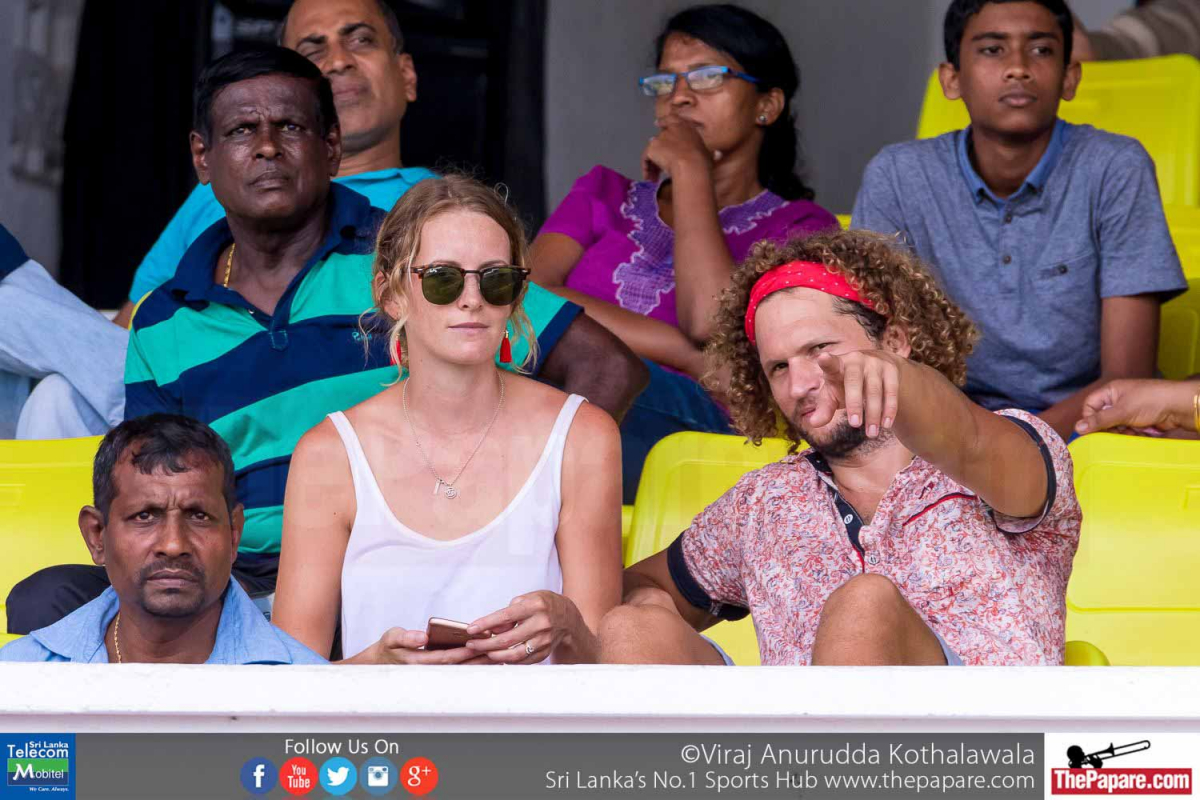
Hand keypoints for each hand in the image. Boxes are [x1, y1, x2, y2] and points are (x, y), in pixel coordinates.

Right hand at [367, 627, 494, 664]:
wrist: (381, 661)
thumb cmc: (389, 647)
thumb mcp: (392, 637)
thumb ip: (406, 637)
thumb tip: (423, 638)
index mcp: (420, 661)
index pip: (447, 657)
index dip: (464, 651)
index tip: (479, 644)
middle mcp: (430, 668)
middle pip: (458, 664)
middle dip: (477, 658)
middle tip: (497, 652)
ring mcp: (434, 670)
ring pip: (460, 668)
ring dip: (478, 662)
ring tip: (498, 655)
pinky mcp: (437, 668)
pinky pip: (457, 666)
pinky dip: (471, 662)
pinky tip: (486, 657)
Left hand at [465, 591, 578, 663]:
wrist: (567, 617)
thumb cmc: (543, 605)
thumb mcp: (526, 599)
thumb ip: (508, 612)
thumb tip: (492, 629)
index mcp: (535, 606)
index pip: (506, 616)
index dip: (486, 623)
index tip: (471, 629)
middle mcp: (541, 624)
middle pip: (508, 639)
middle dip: (486, 644)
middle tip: (472, 644)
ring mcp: (544, 640)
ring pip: (515, 654)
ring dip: (495, 655)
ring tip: (483, 651)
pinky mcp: (545, 652)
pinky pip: (523, 661)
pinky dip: (508, 660)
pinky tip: (498, 656)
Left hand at [641, 113, 719, 181]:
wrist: (691, 164)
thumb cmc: (703, 161)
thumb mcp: (709, 154)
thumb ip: (709, 153)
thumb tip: (718, 154)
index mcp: (686, 127)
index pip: (672, 120)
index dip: (664, 122)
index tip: (657, 124)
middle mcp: (672, 129)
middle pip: (660, 138)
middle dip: (658, 151)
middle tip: (657, 168)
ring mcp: (661, 137)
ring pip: (653, 150)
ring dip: (652, 164)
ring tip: (653, 178)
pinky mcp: (652, 147)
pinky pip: (646, 159)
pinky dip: (646, 168)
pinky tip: (649, 178)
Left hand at [809, 350, 903, 437]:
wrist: (876, 368)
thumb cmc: (846, 385)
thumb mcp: (833, 394)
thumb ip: (824, 408)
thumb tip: (814, 423)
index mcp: (837, 365)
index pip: (831, 364)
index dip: (826, 362)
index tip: (822, 358)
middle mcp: (856, 360)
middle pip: (854, 382)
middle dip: (854, 404)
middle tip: (855, 425)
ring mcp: (875, 363)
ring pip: (874, 390)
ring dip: (874, 413)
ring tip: (872, 433)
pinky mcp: (891, 369)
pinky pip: (891, 391)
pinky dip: (889, 409)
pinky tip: (886, 424)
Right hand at [1075, 379, 1197, 435]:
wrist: (1179, 406)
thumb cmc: (1151, 400)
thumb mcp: (1122, 411)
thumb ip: (1100, 420)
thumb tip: (1078, 428)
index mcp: (1111, 392)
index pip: (1090, 405)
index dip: (1090, 418)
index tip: (1093, 430)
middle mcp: (1118, 400)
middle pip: (1102, 419)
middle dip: (1108, 428)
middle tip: (1116, 432)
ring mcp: (1129, 411)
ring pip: (1114, 427)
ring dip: (1121, 433)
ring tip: (1131, 432)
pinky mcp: (1138, 421)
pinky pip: (1126, 431)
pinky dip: (1130, 435)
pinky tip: (1139, 434)